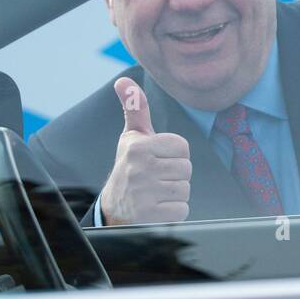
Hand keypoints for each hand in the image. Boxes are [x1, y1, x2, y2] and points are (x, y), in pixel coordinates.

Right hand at [99, 79, 191, 224]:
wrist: (112, 209)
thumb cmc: (129, 167)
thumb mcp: (132, 138)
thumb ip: (135, 109)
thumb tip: (124, 81)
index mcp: (138, 146)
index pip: (182, 146)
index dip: (174, 155)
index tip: (158, 160)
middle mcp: (140, 168)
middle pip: (186, 168)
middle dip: (175, 175)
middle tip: (156, 178)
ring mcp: (144, 194)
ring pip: (185, 189)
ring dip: (174, 194)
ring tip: (155, 192)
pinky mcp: (150, 217)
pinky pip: (181, 210)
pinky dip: (173, 212)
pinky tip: (156, 208)